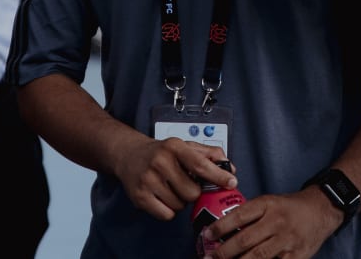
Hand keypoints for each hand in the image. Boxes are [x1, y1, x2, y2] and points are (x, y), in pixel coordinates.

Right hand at [114, 138, 234, 220]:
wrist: (129, 155)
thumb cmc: (161, 153)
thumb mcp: (184, 146)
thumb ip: (209, 154)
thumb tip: (230, 169)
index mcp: (174, 146)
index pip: (200, 164)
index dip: (218, 176)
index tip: (231, 182)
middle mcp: (160, 161)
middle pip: (192, 192)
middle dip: (193, 192)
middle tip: (184, 184)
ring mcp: (148, 180)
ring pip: (180, 206)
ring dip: (180, 202)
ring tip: (171, 188)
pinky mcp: (140, 197)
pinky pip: (166, 215)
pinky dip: (168, 210)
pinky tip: (163, 197)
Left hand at [205, 187, 340, 258]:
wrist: (321, 210)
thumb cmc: (290, 207)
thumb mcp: (270, 202)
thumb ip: (250, 214)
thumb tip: (223, 230)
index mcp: (268, 204)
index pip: (239, 216)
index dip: (221, 227)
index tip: (207, 235)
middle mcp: (277, 221)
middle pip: (246, 240)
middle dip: (224, 252)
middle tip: (210, 258)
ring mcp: (287, 240)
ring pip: (258, 256)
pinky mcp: (297, 256)